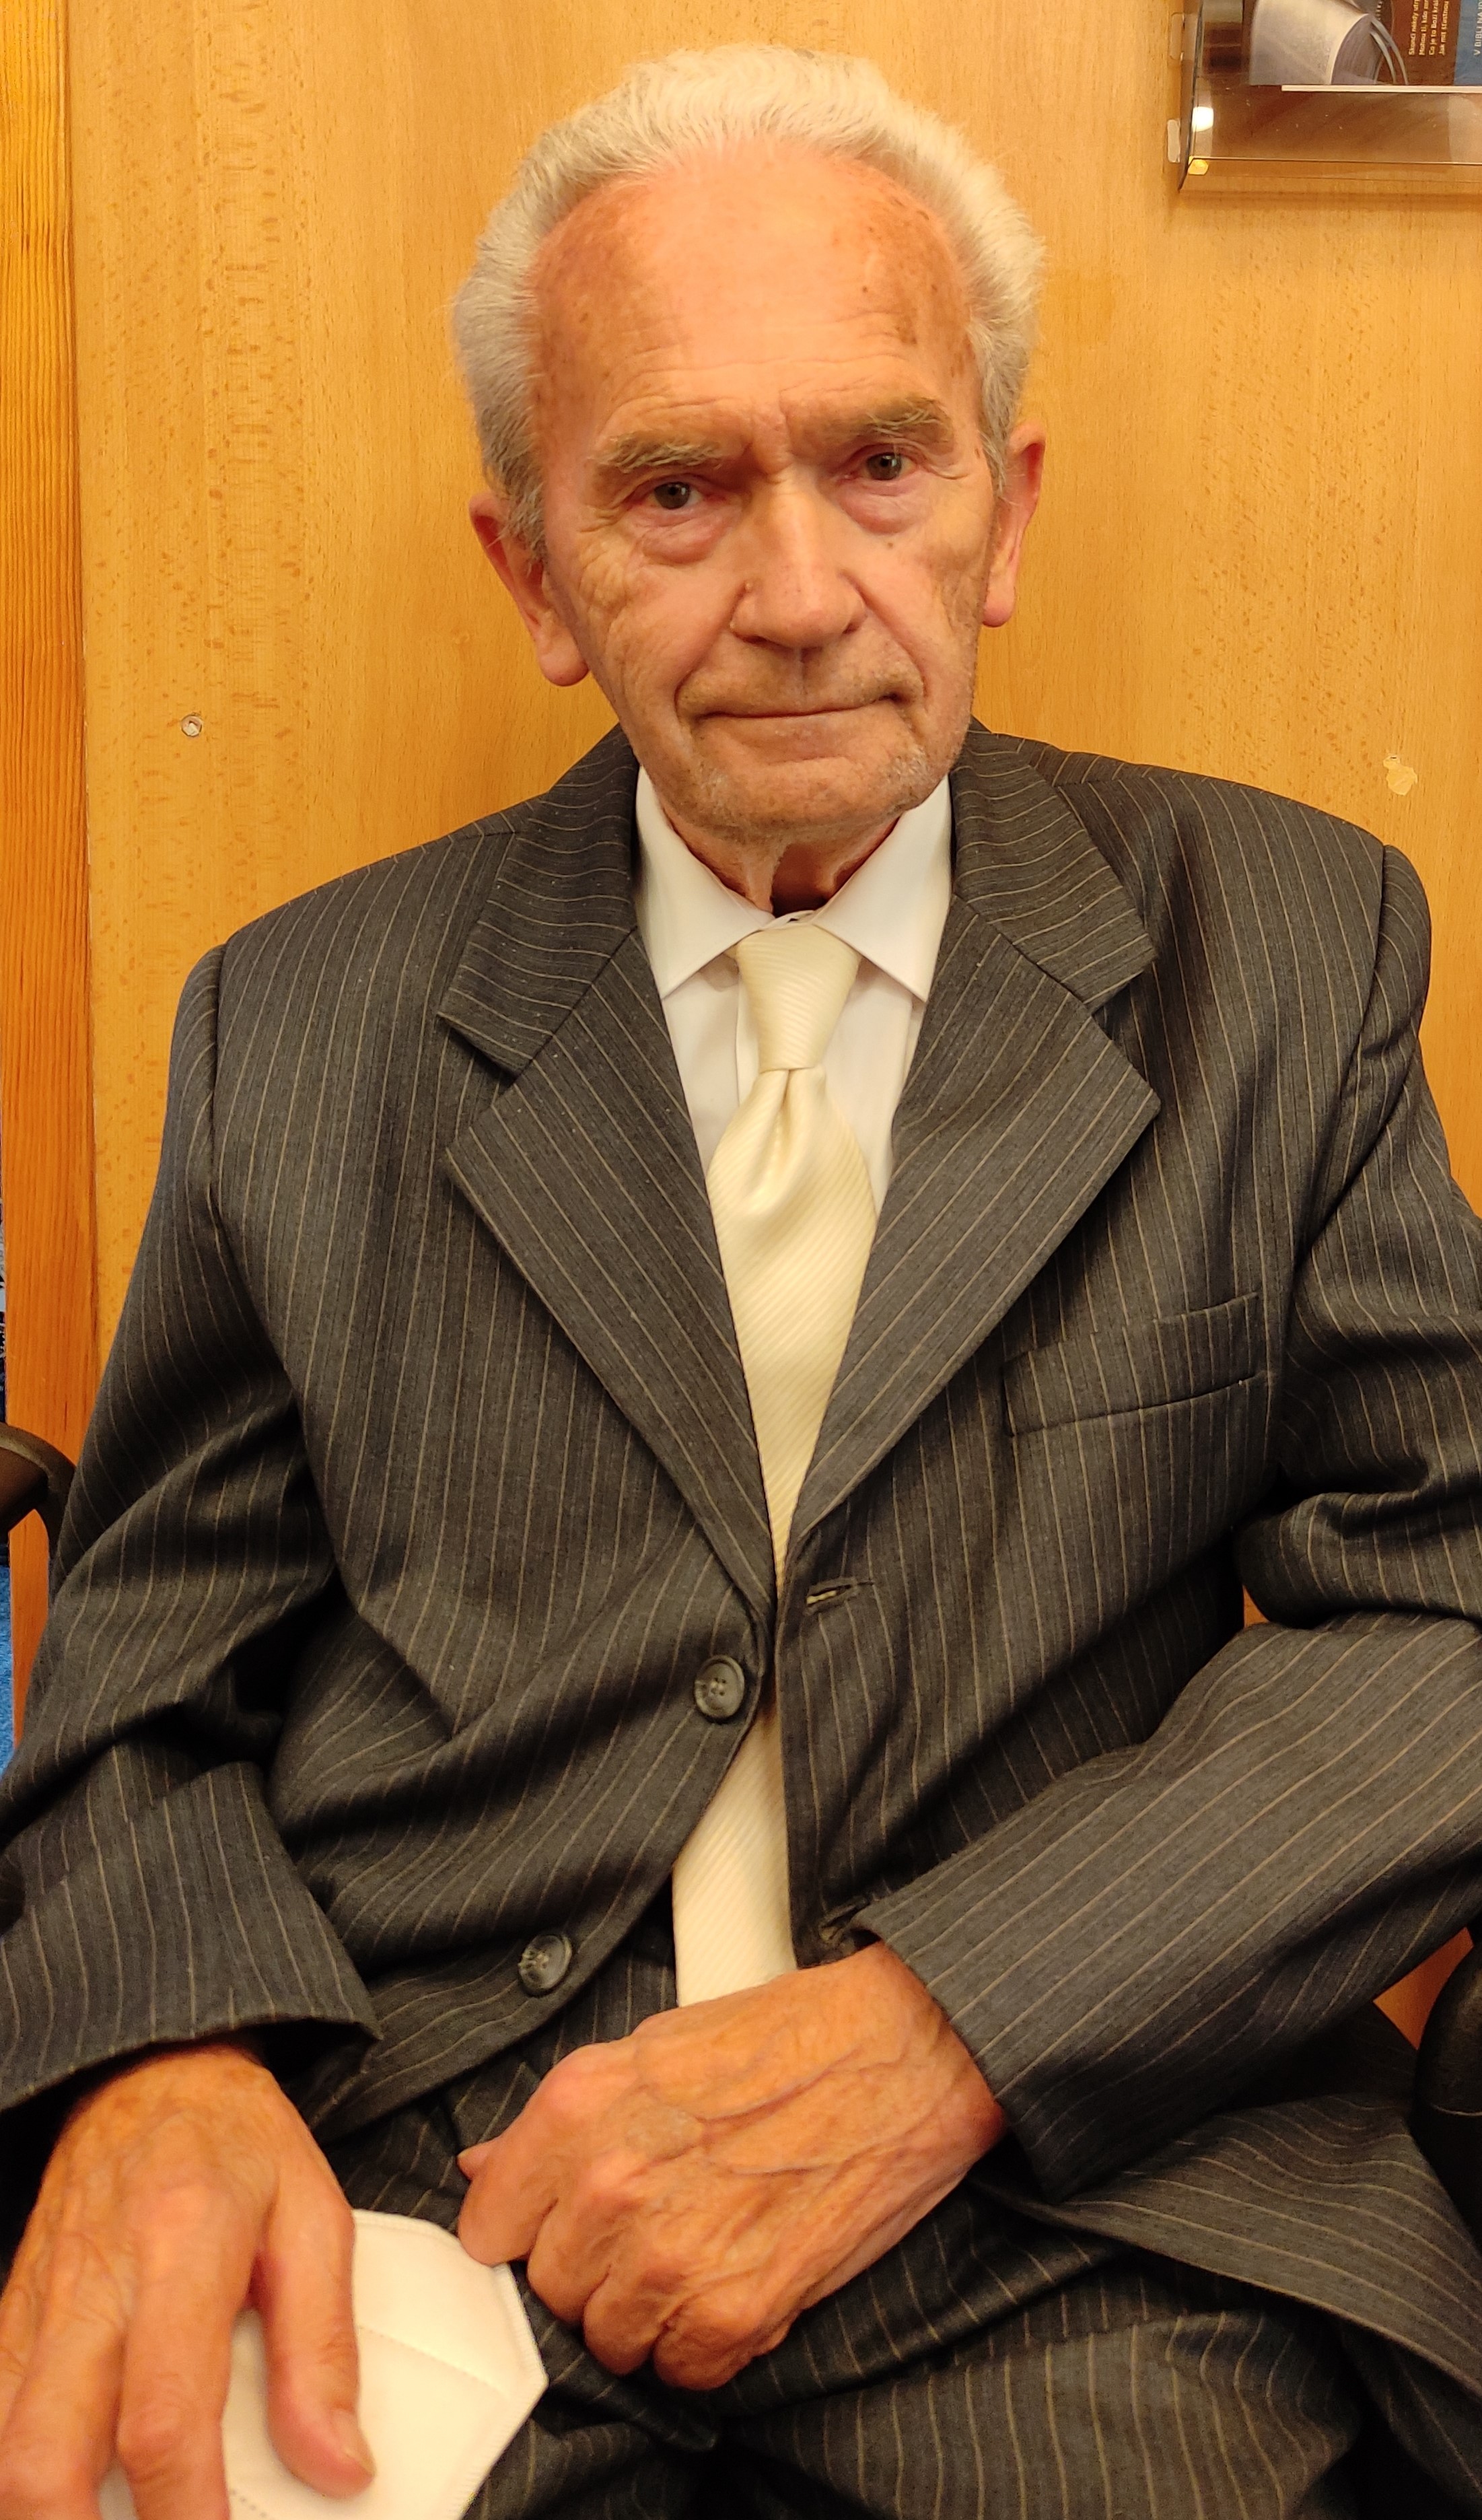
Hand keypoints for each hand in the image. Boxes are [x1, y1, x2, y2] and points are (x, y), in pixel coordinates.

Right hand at [0, 2042, 372, 2519]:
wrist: (154, 2070)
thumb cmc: (238, 2143)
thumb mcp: (314, 2219)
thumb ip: (325, 2349)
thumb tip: (339, 2465)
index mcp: (181, 2248)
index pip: (163, 2413)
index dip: (184, 2513)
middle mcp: (95, 2285)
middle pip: (44, 2456)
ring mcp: (41, 2304)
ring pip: (6, 2447)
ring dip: (44, 2510)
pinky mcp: (15, 2315)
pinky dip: (21, 2469)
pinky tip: (69, 2489)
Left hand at [457, 1941, 1004, 2389]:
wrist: (903, 2049)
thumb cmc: (792, 2038)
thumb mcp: (653, 2047)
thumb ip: (563, 2120)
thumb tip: (490, 2168)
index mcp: (581, 2108)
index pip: (489, 2225)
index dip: (526, 2231)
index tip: (559, 2228)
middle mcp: (613, 2183)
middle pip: (551, 2289)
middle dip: (594, 2272)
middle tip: (654, 2230)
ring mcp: (672, 2253)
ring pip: (610, 2339)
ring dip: (650, 2312)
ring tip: (704, 2250)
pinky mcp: (738, 2309)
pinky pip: (682, 2369)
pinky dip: (709, 2342)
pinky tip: (739, 2280)